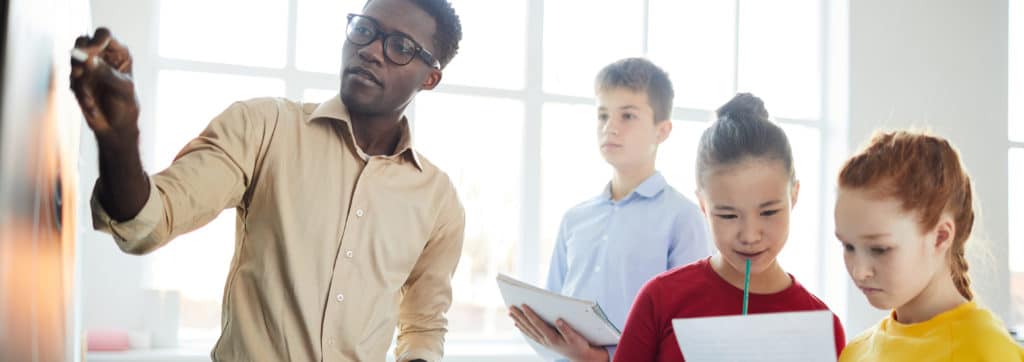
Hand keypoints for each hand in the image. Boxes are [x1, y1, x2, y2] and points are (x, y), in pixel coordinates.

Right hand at [69, 27, 139, 148]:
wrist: (115, 128)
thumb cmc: (126, 106)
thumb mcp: (123, 89)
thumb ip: (106, 73)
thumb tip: (88, 58)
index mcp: (119, 54)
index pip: (104, 35)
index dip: (95, 40)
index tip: (90, 53)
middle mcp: (102, 57)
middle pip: (83, 41)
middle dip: (79, 55)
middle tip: (80, 72)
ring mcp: (88, 68)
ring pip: (73, 60)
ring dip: (79, 79)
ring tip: (89, 96)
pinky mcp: (78, 81)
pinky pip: (71, 80)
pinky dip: (79, 93)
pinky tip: (91, 104)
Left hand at [509, 305, 608, 361]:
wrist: (579, 356)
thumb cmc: (578, 345)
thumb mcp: (576, 338)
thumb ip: (566, 329)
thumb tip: (558, 320)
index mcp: (552, 338)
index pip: (538, 323)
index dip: (530, 314)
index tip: (523, 305)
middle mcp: (545, 340)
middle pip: (529, 326)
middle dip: (520, 316)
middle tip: (510, 307)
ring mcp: (543, 342)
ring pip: (528, 330)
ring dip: (518, 321)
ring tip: (510, 313)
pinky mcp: (543, 342)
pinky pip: (530, 334)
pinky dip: (522, 329)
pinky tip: (517, 324)